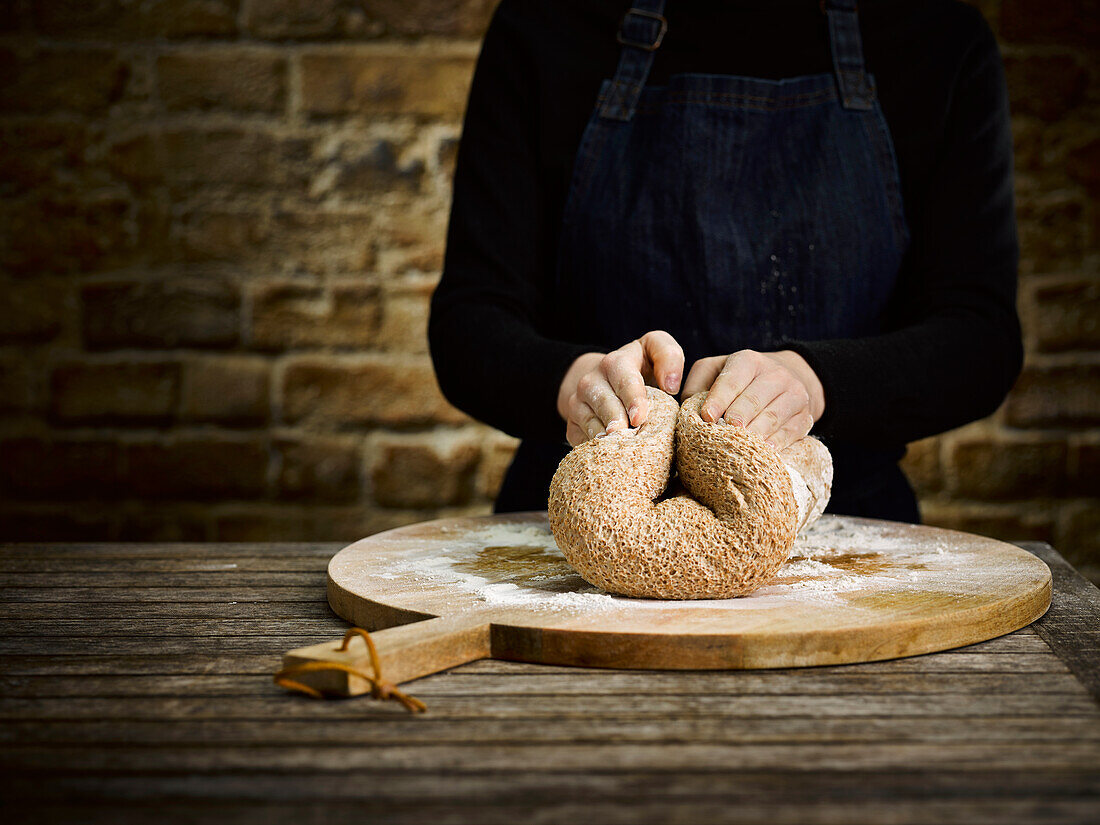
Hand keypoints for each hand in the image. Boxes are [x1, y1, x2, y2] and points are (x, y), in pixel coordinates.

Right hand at [557, 330, 684, 445]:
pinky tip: (612, 455)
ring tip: (623, 450)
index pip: (623, 378)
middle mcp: (591, 381)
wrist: (605, 382)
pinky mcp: (571, 425)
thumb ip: (669, 356)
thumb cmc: (640, 369)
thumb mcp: (655, 351)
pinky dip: (595, 450)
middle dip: (617, 421)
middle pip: (604, 403)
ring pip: (589, 423)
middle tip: (629, 437)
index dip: (632, 398)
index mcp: (615, 362)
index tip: (639, 418)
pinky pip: (579, 440)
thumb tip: (671, 386)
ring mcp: (577, 404)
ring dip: (607, 438)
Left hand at [682, 349, 824, 449]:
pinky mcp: (805, 416)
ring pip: (772, 418)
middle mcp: (774, 374)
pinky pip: (789, 433)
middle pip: (753, 400)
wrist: (786, 378)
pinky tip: (760, 455)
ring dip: (753, 436)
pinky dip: (774, 445)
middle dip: (735, 420)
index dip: (718, 399)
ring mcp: (794, 395)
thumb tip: (687, 412)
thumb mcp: (713, 371)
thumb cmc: (738, 380)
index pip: (732, 380)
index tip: (706, 417)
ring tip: (735, 451)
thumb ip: (696, 386)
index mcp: (747, 361)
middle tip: (721, 437)